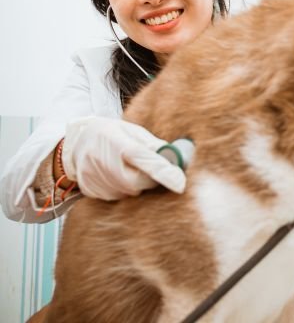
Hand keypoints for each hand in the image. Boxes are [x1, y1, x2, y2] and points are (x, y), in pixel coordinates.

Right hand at [61, 116, 185, 199]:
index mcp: (120, 143)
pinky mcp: (90, 190)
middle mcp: (105, 162)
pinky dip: (123, 189)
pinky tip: (116, 175)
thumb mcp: (134, 131)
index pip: (146, 160)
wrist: (77, 141)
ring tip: (128, 167)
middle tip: (151, 168)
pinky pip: (116, 197)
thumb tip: (179, 157)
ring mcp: (95, 178)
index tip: (181, 184)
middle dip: (151, 178)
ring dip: (136, 184)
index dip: (164, 173)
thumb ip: (154, 145)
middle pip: (139, 182)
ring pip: (129, 192)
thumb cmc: (112, 134)